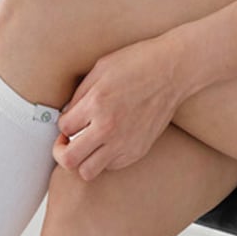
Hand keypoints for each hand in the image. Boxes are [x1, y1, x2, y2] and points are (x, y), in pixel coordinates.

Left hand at [53, 33, 189, 180]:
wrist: (174, 70)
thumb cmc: (138, 63)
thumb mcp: (101, 69)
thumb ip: (79, 96)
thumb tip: (66, 117)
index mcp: (96, 104)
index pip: (63, 128)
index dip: (62, 125)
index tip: (69, 121)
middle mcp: (108, 128)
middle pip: (69, 160)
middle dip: (62, 152)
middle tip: (66, 143)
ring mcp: (124, 143)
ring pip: (87, 172)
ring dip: (82, 161)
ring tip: (87, 147)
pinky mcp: (137, 151)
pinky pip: (110, 167)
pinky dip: (104, 159)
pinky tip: (108, 144)